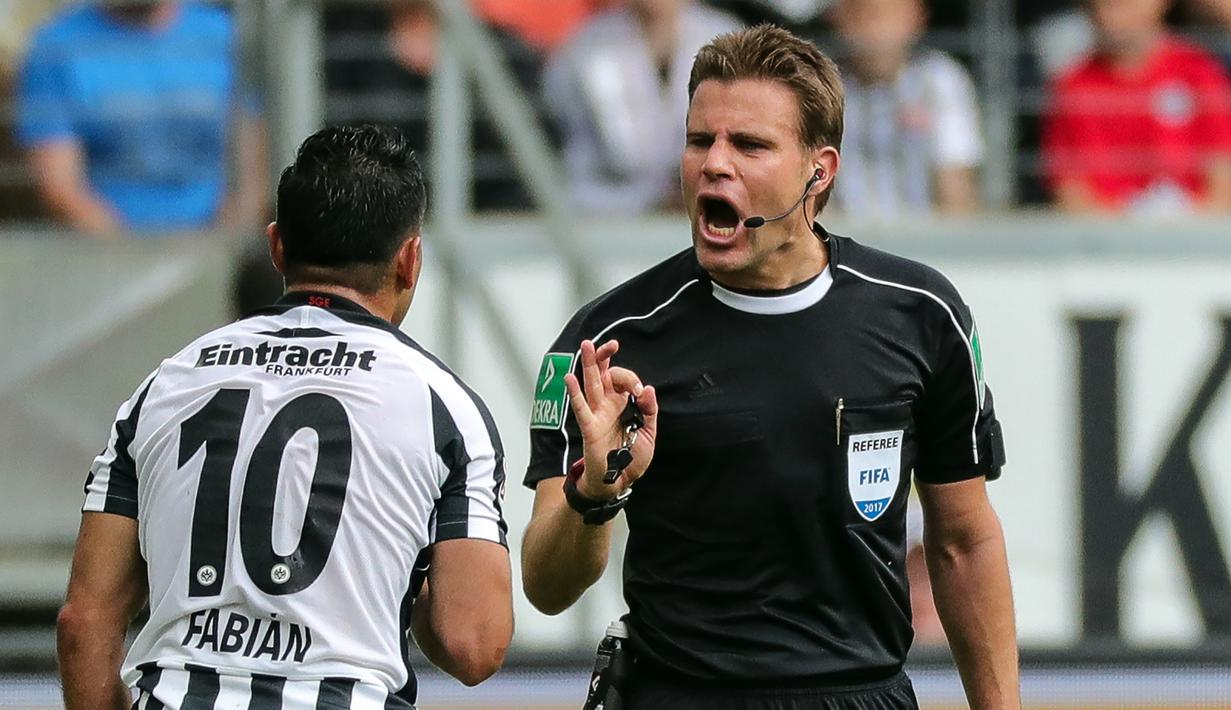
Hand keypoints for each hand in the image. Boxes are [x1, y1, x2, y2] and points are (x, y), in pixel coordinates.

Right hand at [564, 339, 657, 500]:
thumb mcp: (649, 433)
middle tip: (611, 344)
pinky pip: (581, 408)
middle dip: (605, 357)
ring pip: (591, 384)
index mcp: (622, 404)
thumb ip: (649, 410)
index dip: (632, 379)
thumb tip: (648, 389)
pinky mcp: (589, 427)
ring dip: (589, 365)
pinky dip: (575, 393)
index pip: (623, 380)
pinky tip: (569, 378)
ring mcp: (597, 414)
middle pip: (604, 374)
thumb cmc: (631, 458)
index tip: (640, 392)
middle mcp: (608, 405)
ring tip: (587, 345)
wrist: (619, 481)